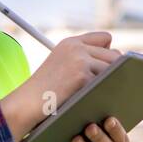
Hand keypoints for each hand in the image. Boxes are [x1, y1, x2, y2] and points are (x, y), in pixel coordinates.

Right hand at [0, 32, 119, 139]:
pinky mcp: (83, 75)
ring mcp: (80, 60)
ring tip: (103, 93)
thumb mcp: (60, 65)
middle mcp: (76, 47)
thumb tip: (115, 61)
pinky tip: (99, 100)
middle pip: (114, 55)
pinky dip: (105, 92)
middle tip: (108, 86)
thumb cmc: (44, 91)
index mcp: (70, 42)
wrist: (27, 103)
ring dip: (111, 82)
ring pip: (114, 69)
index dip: (108, 52)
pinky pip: (107, 82)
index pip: (105, 37)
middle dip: (114, 71)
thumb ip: (82, 58)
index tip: (106, 66)